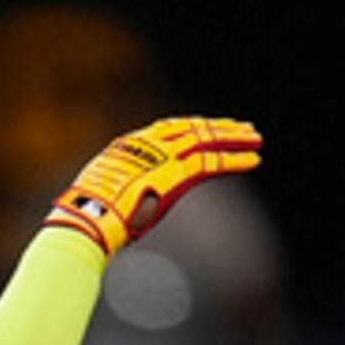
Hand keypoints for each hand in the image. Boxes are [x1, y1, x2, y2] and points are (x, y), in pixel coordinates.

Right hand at [44, 115, 263, 257]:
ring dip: (233, 137)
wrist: (90, 218)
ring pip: (207, 138)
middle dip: (217, 126)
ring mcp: (164, 155)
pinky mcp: (177, 172)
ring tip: (255, 137)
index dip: (189, 128)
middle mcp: (148, 143)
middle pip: (191, 127)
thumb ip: (120, 195)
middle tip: (240, 127)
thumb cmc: (89, 217)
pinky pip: (213, 161)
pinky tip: (254, 159)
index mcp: (128, 146)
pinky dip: (235, 158)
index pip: (166, 129)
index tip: (204, 129)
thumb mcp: (103, 197)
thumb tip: (121, 213)